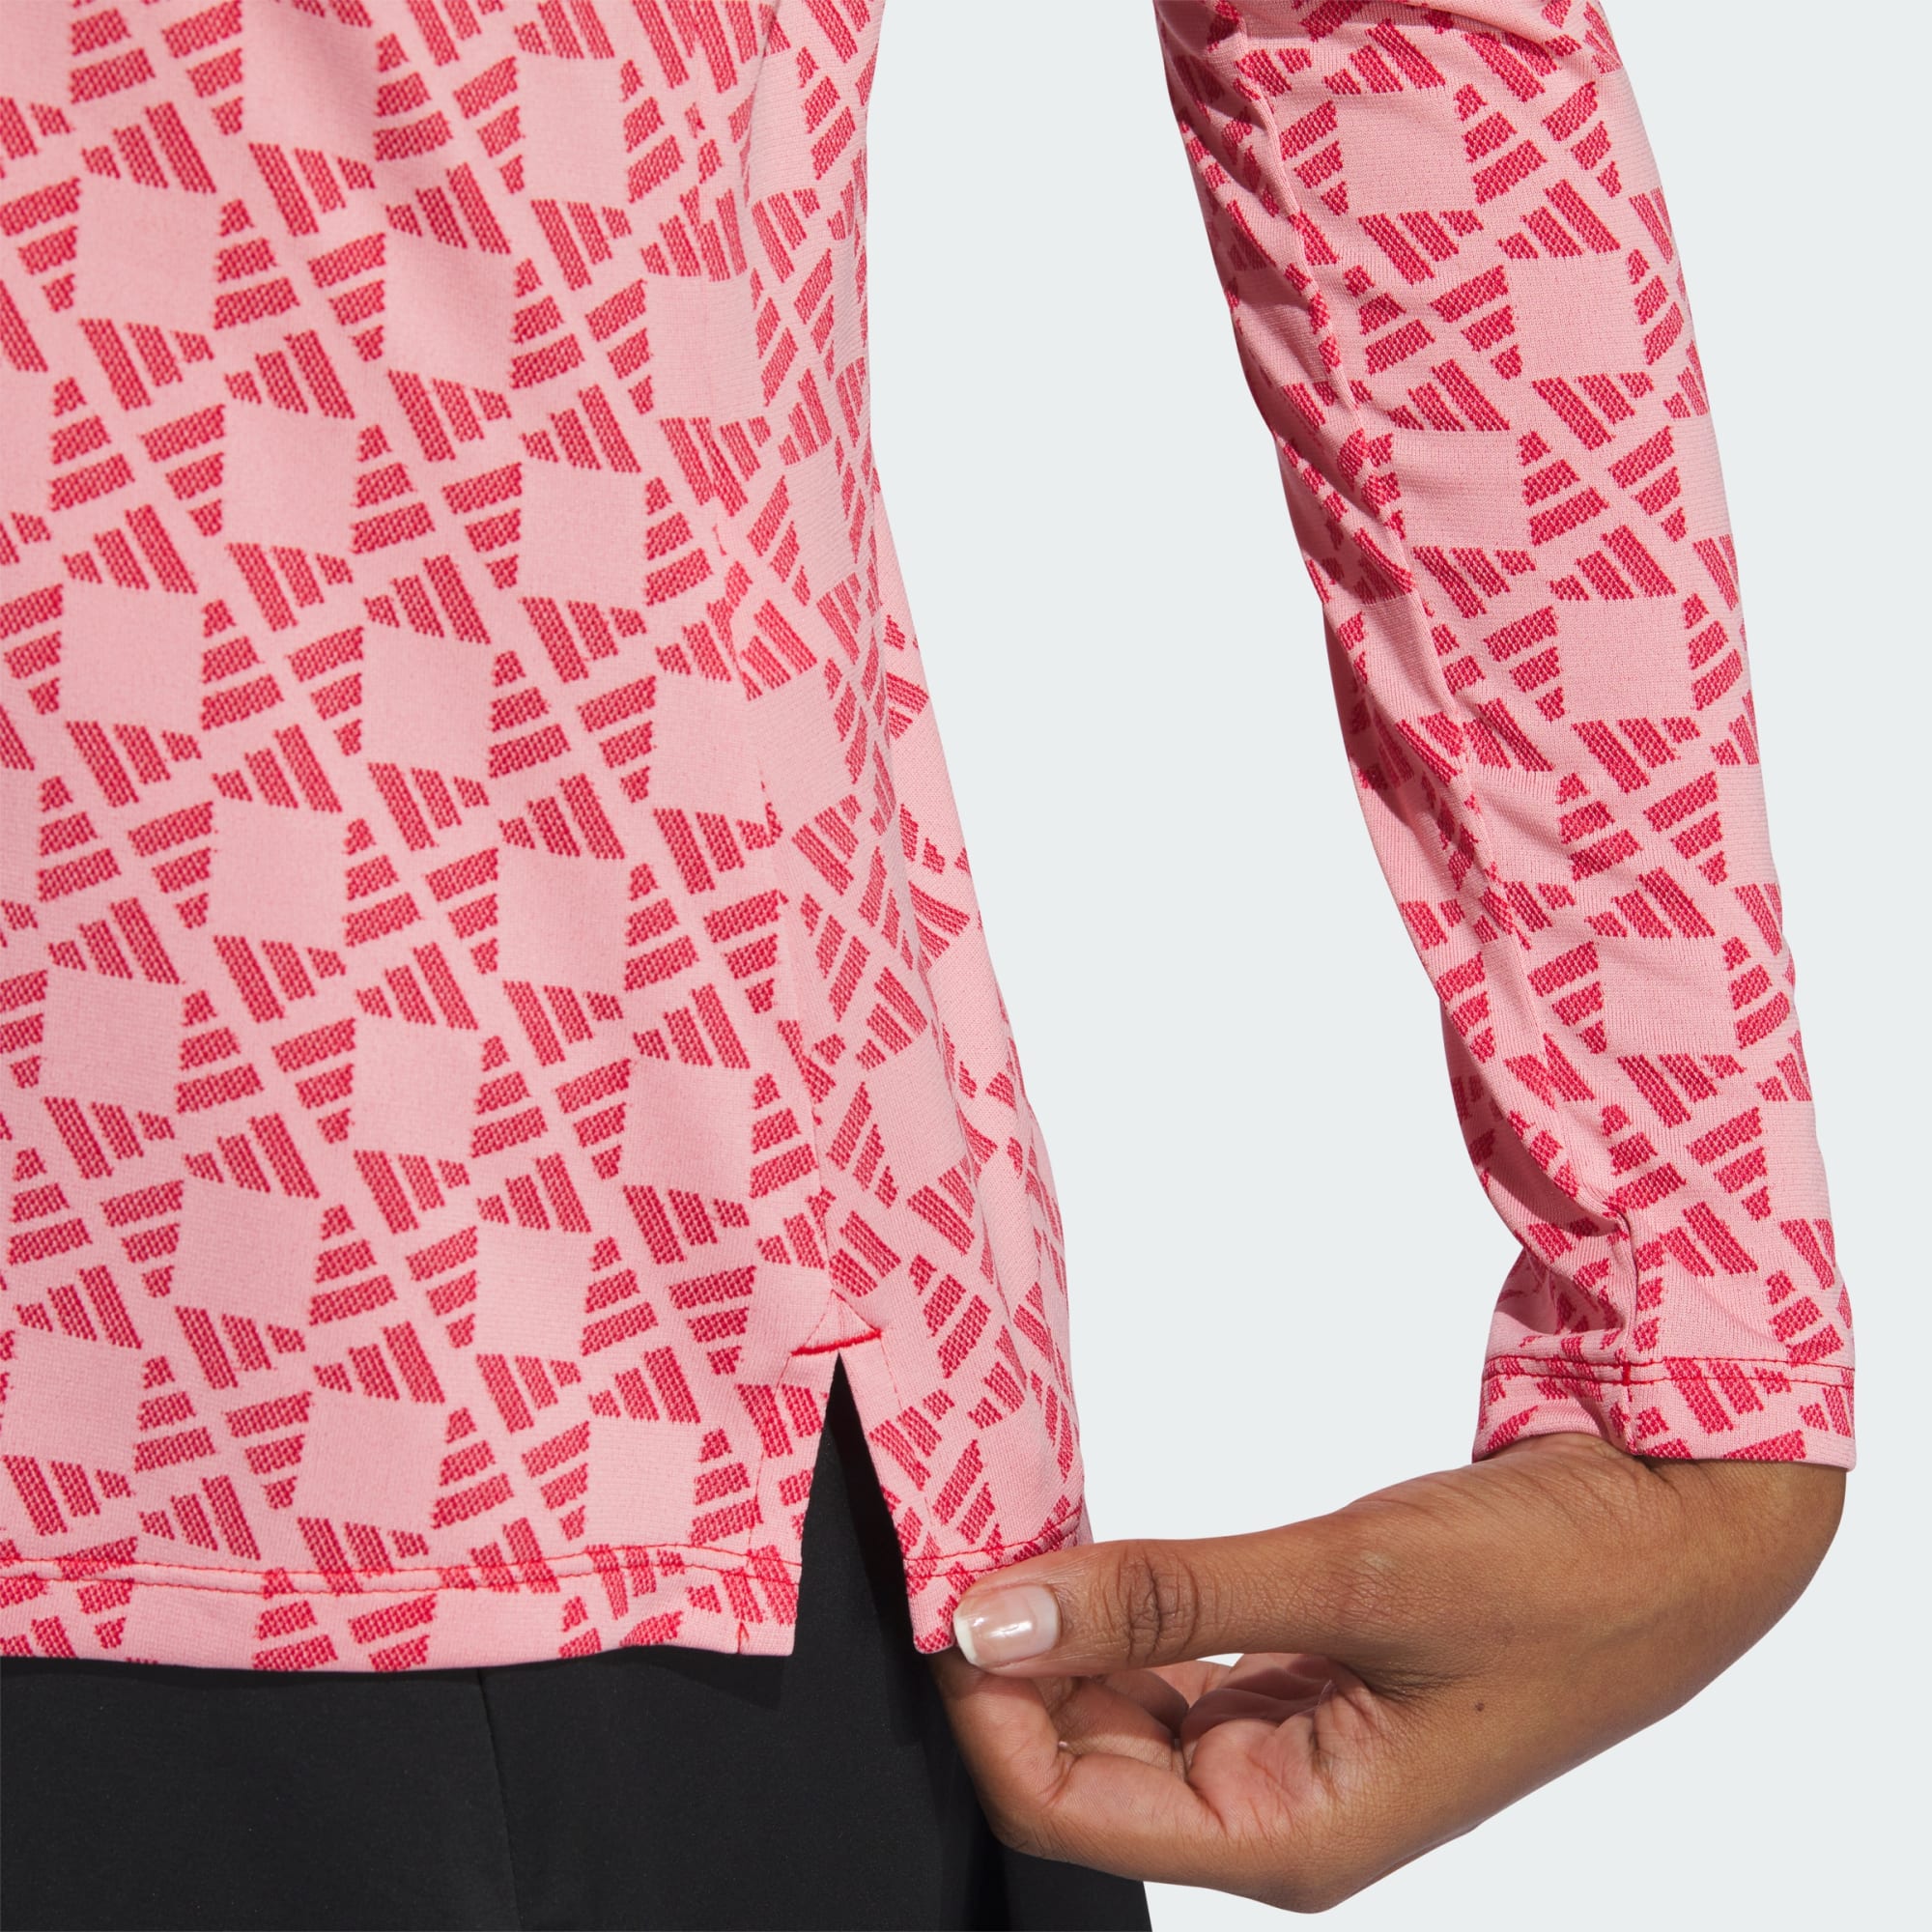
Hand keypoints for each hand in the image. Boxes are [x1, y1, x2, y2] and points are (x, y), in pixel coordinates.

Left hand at [931, 1433, 1842, 1911]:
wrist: (1672, 1531)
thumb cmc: (1551, 1580)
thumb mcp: (1348, 1580)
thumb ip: (1166, 1596)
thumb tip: (997, 1612)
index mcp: (1288, 1836)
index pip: (1066, 1807)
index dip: (986, 1706)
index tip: (949, 1590)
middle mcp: (1274, 1811)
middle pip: (1079, 1765)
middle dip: (1012, 1666)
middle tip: (964, 1543)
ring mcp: (1287, 1748)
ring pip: (1120, 1713)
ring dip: (1063, 1636)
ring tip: (1013, 1537)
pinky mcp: (1301, 1683)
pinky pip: (1174, 1667)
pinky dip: (1125, 1613)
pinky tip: (1091, 1556)